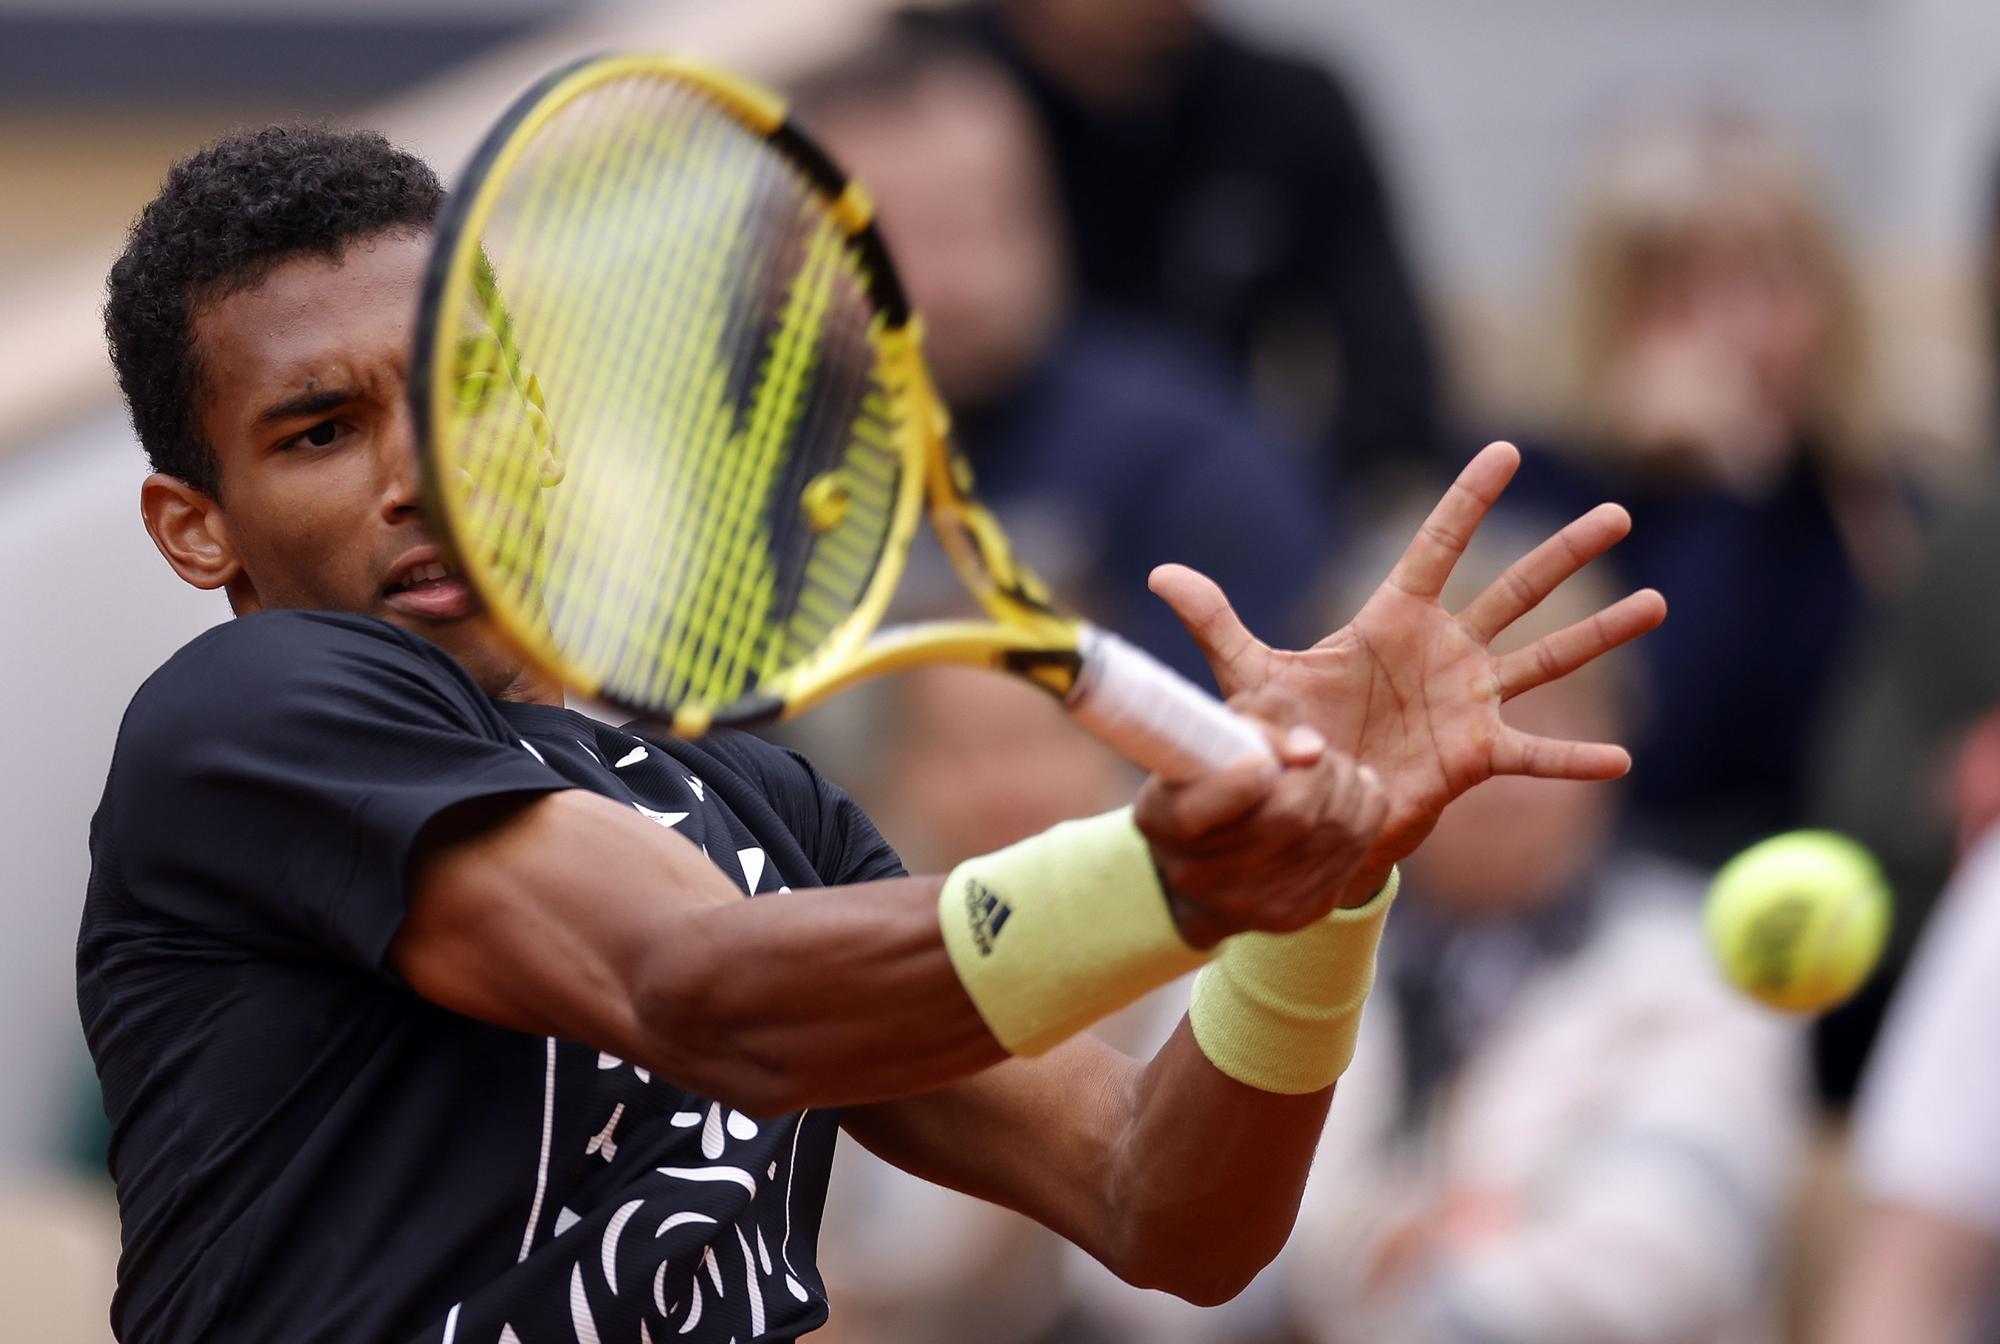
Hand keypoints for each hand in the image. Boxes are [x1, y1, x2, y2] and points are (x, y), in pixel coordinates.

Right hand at [1134, 690, 1387, 947]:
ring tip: (1333, 770)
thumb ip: (1258, 719)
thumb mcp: (1212, 738)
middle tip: (1316, 755)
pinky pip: (1355, 851)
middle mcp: (1200, 873)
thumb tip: (1311, 749)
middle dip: (1319, 772)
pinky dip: (1364, 810)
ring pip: (1333, 831)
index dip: (1238, 783)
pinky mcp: (1298, 912)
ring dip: (1346, 785)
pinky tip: (1349, 794)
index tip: (1261, 762)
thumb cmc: (1211, 779)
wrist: (1207, 870)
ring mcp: (1252, 902)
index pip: (1192, 813)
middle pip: (1290, 816)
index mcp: (1164, 821)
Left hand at [1150, 442, 1666, 905]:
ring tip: (1657, 603)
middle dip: (1565, 553)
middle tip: (1618, 512)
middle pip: (1514, 590)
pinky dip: (1573, 761)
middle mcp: (1442, 652)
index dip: (1466, 500)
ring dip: (1600, 634)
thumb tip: (1159, 574)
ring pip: (1546, 658)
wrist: (1307, 798)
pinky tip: (1621, 763)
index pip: (1436, 546)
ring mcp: (1467, 701)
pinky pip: (1534, 755)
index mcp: (1392, 620)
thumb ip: (1216, 623)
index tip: (1502, 449)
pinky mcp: (1475, 755)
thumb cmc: (1285, 730)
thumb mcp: (1249, 676)